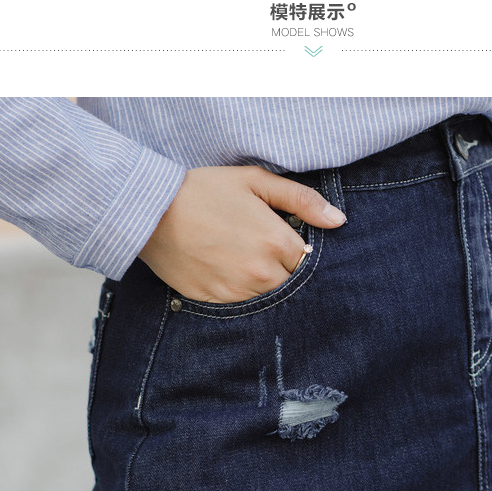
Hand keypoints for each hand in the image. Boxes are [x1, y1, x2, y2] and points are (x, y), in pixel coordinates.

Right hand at [138, 165, 346, 302]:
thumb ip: (301, 200)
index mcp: (277, 242)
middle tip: (264, 253)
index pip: (309, 260)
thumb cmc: (204, 190)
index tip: (284, 243)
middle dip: (285, 271)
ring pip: (270, 300)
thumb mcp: (255, 181)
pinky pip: (244, 309)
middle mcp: (263, 273)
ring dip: (265, 286)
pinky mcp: (218, 303)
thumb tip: (339, 220)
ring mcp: (240, 292)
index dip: (297, 251)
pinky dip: (243, 295)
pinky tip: (229, 274)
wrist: (152, 211)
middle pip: (293, 285)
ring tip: (244, 263)